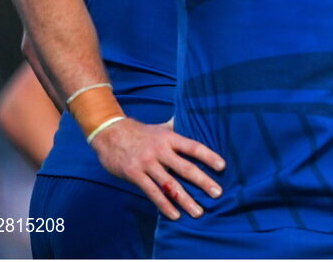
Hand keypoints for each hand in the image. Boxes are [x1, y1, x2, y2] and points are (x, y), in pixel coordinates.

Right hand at [91, 118, 224, 219]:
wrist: (109, 133)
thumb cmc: (141, 132)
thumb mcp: (162, 127)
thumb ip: (179, 128)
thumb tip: (197, 118)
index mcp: (169, 138)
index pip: (193, 147)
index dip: (208, 156)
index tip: (222, 166)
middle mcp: (160, 151)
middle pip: (185, 168)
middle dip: (203, 181)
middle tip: (217, 193)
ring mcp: (147, 164)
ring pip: (169, 184)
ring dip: (185, 200)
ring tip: (199, 212)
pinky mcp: (134, 175)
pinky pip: (152, 193)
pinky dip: (164, 205)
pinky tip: (175, 215)